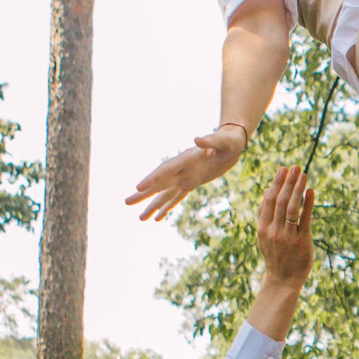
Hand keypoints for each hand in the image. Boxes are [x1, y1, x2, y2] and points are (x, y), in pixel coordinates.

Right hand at [127, 123, 249, 222]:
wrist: (232, 142)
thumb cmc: (228, 140)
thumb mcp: (223, 141)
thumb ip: (210, 142)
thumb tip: (197, 139)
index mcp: (187, 158)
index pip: (166, 170)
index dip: (153, 178)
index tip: (138, 187)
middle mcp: (182, 169)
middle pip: (159, 183)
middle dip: (143, 193)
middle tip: (126, 202)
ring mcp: (186, 176)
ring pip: (165, 194)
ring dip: (152, 205)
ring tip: (139, 219)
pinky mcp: (192, 182)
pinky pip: (177, 197)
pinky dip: (167, 207)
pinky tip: (157, 218)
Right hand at [253, 166, 315, 287]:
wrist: (283, 280)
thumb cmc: (275, 255)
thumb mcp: (264, 235)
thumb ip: (264, 215)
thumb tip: (265, 192)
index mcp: (263, 227)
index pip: (269, 200)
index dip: (276, 183)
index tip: (283, 169)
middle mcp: (274, 230)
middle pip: (281, 200)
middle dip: (288, 181)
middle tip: (295, 166)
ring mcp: (288, 236)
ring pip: (292, 207)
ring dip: (298, 188)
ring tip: (303, 174)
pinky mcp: (302, 241)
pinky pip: (305, 218)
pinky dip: (308, 203)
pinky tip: (311, 191)